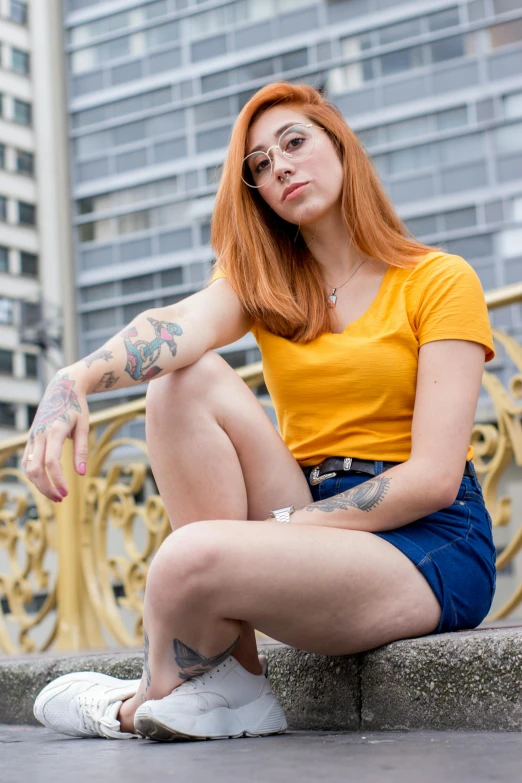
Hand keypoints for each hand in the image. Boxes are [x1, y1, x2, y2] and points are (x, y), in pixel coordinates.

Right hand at [22, 371, 89, 502]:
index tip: (67, 493)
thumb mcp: (84, 426)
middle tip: (61, 499)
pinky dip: (34, 474)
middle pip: (36, 468)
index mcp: (55, 431)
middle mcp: (40, 434)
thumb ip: (82, 450)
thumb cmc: (77, 407)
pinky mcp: (30, 437)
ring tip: (55, 495)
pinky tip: (46, 483)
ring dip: (39, 484)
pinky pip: (27, 460)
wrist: (62, 388)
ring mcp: (33, 436)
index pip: (51, 462)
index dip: (57, 481)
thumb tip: (81, 474)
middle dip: (46, 488)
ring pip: (28, 467)